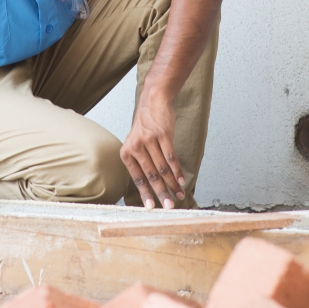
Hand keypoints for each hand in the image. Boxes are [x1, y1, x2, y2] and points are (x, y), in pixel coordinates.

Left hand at [120, 84, 185, 208]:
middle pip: (151, 176)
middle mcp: (135, 147)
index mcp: (127, 152)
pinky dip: (177, 171)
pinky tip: (181, 180)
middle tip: (169, 206)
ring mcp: (149, 140)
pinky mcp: (162, 135)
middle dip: (161, 193)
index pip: (137, 178)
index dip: (145, 193)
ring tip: (179, 194)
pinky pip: (170, 157)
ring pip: (162, 169)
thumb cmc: (145, 124)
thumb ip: (140, 161)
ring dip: (172, 184)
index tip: (152, 207)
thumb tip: (149, 185)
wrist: (153, 100)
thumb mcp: (135, 142)